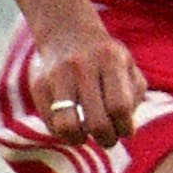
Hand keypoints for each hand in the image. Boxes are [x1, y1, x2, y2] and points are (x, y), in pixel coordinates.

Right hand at [30, 17, 144, 148]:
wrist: (67, 32)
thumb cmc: (106, 58)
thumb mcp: (127, 67)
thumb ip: (133, 95)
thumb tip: (127, 129)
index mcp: (110, 61)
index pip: (119, 106)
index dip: (124, 127)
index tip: (126, 132)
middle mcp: (82, 67)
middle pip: (96, 121)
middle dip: (106, 139)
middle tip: (109, 139)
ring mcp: (57, 76)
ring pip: (67, 126)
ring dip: (80, 139)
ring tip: (86, 136)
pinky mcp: (38, 86)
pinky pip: (50, 122)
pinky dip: (63, 132)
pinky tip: (72, 125)